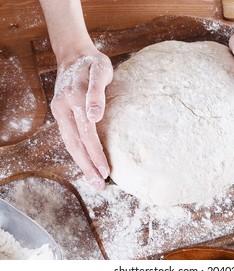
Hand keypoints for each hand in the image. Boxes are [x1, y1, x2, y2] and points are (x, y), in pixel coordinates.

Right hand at [51, 48, 112, 189]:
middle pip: (75, 143)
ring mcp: (60, 111)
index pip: (86, 133)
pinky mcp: (61, 114)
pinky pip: (69, 137)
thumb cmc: (93, 62)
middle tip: (99, 186)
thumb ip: (97, 93)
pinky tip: (86, 164)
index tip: (106, 171)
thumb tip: (94, 116)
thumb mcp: (100, 70)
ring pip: (70, 143)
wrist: (74, 54)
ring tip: (93, 181)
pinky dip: (77, 153)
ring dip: (82, 164)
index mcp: (74, 99)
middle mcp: (63, 108)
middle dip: (88, 167)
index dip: (96, 154)